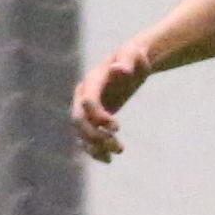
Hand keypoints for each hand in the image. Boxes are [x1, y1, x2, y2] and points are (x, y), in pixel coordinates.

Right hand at [71, 41, 153, 162]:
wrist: (132, 63)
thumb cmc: (134, 56)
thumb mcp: (134, 54)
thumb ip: (128, 60)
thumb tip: (120, 69)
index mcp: (91, 80)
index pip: (87, 102)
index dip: (98, 116)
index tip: (118, 128)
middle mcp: (82, 95)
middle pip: (80, 121)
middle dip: (96, 136)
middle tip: (119, 147)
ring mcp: (85, 108)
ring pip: (82, 133)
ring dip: (97, 147)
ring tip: (119, 152)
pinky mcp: (92, 118)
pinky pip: (86, 138)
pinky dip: (95, 150)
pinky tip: (108, 160)